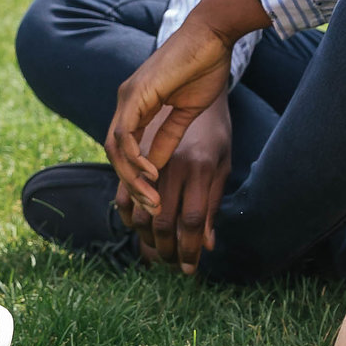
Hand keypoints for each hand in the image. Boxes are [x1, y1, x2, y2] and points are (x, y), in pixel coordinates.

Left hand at [105, 5, 241, 223]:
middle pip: (115, 152)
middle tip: (150, 206)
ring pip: (116, 147)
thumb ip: (168, 138)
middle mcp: (126, 101)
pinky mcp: (136, 94)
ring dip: (132, 177)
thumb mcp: (186, 113)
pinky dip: (136, 158)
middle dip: (130, 183)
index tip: (155, 198)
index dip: (135, 177)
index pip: (125, 149)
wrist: (212, 35)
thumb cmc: (205, 67)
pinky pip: (126, 134)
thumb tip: (157, 167)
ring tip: (152, 196)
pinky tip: (152, 173)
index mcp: (137, 105)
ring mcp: (128, 96)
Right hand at [123, 97, 231, 274]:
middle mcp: (172, 162)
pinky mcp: (133, 153)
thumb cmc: (215, 125)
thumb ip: (211, 203)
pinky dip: (128, 211)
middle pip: (161, 219)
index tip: (190, 268)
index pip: (191, 220)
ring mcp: (149, 155)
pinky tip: (137, 225)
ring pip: (137, 206)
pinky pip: (122, 188)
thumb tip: (209, 244)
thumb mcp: (222, 163)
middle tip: (170, 265)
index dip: (191, 248)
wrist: (194, 77)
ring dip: (144, 234)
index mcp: (199, 165)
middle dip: (166, 249)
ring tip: (154, 251)